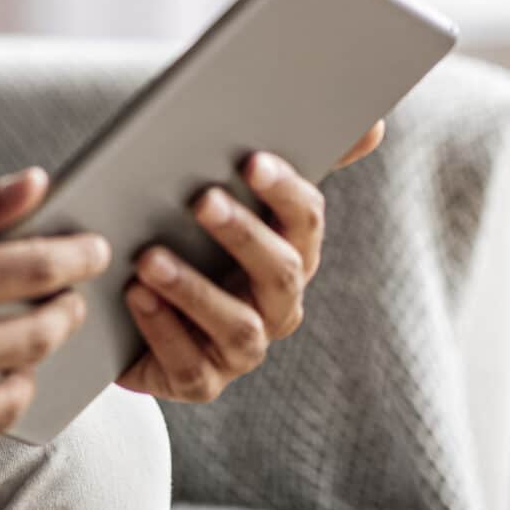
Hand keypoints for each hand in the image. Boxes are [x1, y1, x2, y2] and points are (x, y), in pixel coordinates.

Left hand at [117, 120, 383, 401]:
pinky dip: (164, 331)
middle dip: (243, 235)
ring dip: (195, 290)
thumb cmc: (188, 245)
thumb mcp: (228, 201)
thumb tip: (376, 127)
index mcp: (292, 255)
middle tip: (202, 199)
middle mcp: (277, 306)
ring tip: (150, 259)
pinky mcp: (200, 381)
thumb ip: (284, 165)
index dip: (285, 193)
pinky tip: (136, 298)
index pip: (306, 222)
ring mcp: (242, 350)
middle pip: (280, 273)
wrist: (133, 320)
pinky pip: (192, 366)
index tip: (252, 160)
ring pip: (238, 326)